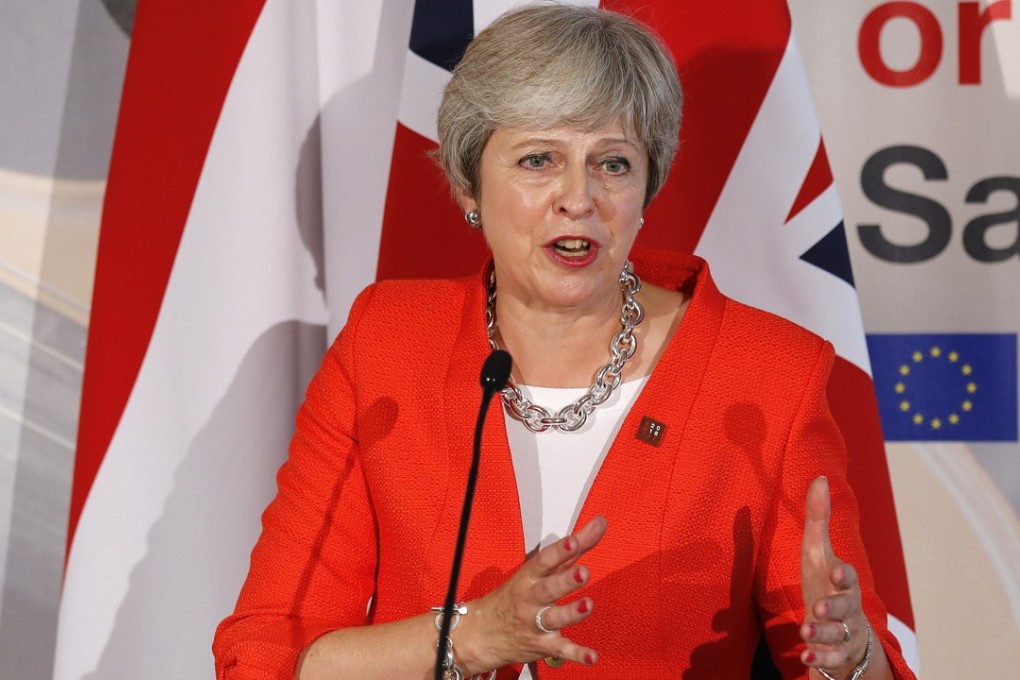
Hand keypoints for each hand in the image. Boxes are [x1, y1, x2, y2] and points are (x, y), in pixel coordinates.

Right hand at [457, 515, 606, 673]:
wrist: (481, 634)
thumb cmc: (514, 596)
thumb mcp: (536, 571)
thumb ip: (571, 551)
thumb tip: (599, 523)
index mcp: (529, 577)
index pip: (545, 561)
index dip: (560, 551)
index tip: (573, 540)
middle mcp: (531, 599)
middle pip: (549, 588)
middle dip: (566, 580)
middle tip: (583, 572)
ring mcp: (535, 623)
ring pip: (555, 618)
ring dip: (572, 613)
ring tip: (588, 605)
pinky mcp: (542, 645)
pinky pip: (561, 650)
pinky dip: (577, 654)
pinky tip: (592, 656)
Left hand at [799, 477, 869, 675]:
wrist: (840, 625)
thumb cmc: (825, 582)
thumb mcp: (818, 552)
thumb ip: (818, 519)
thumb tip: (820, 477)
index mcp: (842, 581)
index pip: (847, 576)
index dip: (843, 574)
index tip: (836, 570)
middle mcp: (847, 606)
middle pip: (846, 607)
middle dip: (834, 607)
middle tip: (818, 607)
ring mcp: (844, 631)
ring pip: (838, 634)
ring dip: (822, 633)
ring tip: (805, 631)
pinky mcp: (836, 652)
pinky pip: (831, 657)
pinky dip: (820, 657)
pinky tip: (805, 657)